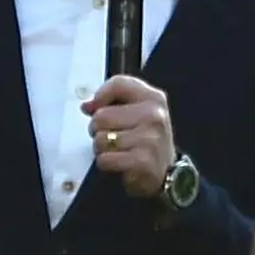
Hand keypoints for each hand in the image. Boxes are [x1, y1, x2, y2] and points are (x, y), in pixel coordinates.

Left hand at [83, 76, 175, 195]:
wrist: (166, 171)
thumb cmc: (147, 139)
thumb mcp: (138, 112)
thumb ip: (112, 102)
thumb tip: (88, 106)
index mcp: (153, 98)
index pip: (118, 84)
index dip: (100, 96)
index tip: (97, 107)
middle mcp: (154, 115)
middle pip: (101, 116)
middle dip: (98, 129)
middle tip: (112, 135)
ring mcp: (150, 138)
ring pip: (100, 139)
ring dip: (102, 148)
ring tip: (117, 149)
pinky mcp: (142, 160)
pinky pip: (105, 159)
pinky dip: (106, 163)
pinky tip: (120, 162)